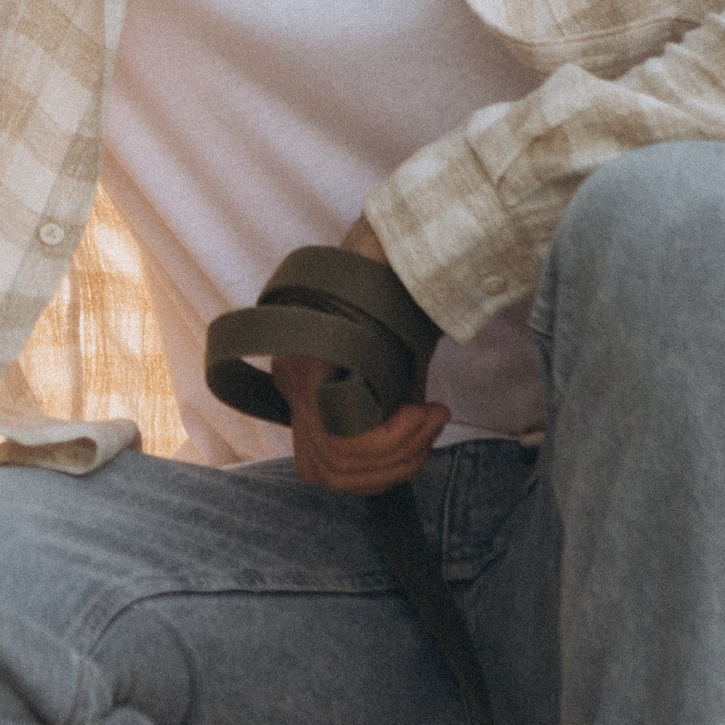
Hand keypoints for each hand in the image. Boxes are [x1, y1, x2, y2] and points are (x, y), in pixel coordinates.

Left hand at [274, 214, 442, 495]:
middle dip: (392, 468)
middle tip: (430, 430)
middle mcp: (293, 382)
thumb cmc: (404, 303)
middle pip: (328, 474)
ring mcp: (295, 374)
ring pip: (338, 461)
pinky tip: (424, 408)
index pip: (320, 469)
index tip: (419, 439)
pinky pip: (346, 438)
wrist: (405, 248)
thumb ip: (386, 421)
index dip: (374, 475)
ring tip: (431, 416)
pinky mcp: (308, 366)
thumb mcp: (396, 374)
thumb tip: (399, 465)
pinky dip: (394, 437)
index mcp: (307, 386)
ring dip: (399, 451)